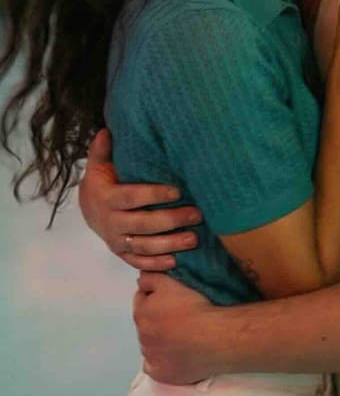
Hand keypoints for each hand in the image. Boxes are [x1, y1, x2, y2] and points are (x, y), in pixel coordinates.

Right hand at [79, 129, 201, 270]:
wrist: (88, 209)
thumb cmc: (101, 182)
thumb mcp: (98, 165)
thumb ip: (102, 150)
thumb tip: (107, 131)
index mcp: (106, 199)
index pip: (132, 197)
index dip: (154, 195)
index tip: (177, 191)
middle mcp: (111, 223)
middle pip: (143, 224)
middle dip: (171, 220)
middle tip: (196, 214)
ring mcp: (117, 241)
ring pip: (145, 246)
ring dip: (170, 244)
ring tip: (194, 238)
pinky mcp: (122, 254)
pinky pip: (139, 262)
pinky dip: (156, 264)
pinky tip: (176, 262)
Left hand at [135, 272, 217, 383]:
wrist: (214, 336)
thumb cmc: (194, 307)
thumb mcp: (170, 282)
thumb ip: (150, 277)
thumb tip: (140, 279)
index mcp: (141, 313)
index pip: (141, 300)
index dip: (155, 296)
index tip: (170, 298)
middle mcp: (142, 336)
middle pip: (146, 323)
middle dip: (156, 319)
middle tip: (178, 316)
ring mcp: (150, 357)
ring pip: (151, 345)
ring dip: (160, 340)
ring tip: (181, 336)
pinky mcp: (161, 375)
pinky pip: (156, 367)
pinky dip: (163, 361)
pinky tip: (176, 355)